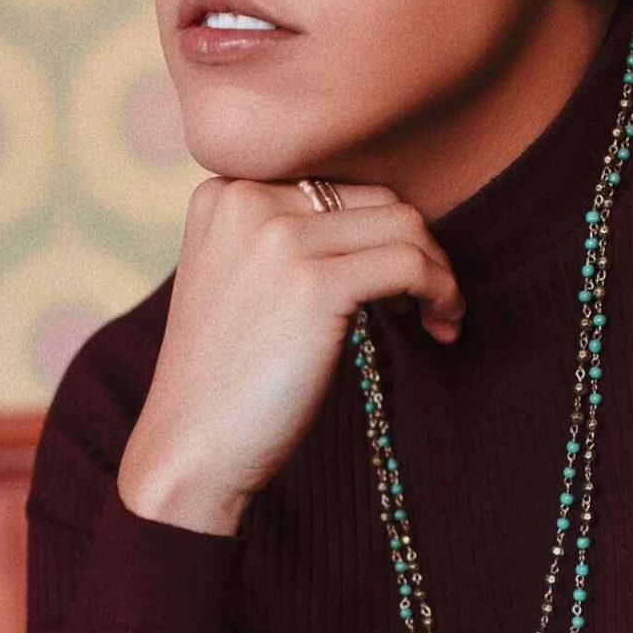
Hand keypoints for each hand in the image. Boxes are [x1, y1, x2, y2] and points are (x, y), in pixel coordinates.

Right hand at [119, 175, 464, 535]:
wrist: (191, 446)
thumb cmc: (227, 379)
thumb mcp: (240, 281)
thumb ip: (286, 239)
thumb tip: (386, 224)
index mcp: (226, 191)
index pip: (336, 186)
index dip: (376, 232)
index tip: (392, 282)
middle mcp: (247, 199)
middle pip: (376, 198)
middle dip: (416, 247)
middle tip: (424, 303)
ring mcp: (278, 238)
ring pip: (404, 224)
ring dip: (437, 269)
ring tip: (436, 315)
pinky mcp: (313, 284)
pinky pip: (410, 264)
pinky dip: (441, 291)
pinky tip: (441, 325)